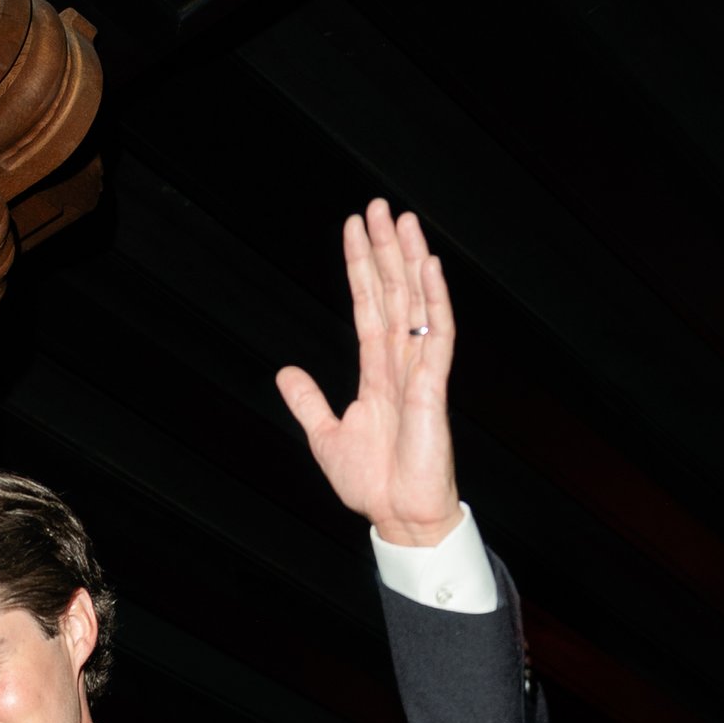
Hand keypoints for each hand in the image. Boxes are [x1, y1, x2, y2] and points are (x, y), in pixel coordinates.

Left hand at [276, 203, 461, 543]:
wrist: (399, 516)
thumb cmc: (372, 482)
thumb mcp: (326, 436)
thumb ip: (309, 401)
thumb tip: (285, 372)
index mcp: (377, 371)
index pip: (369, 306)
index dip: (361, 267)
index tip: (355, 228)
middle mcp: (401, 363)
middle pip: (393, 293)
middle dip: (385, 249)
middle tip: (379, 206)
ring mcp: (420, 372)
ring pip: (416, 303)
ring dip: (410, 260)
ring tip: (402, 219)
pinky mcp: (435, 388)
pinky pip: (438, 336)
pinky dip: (434, 301)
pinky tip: (428, 267)